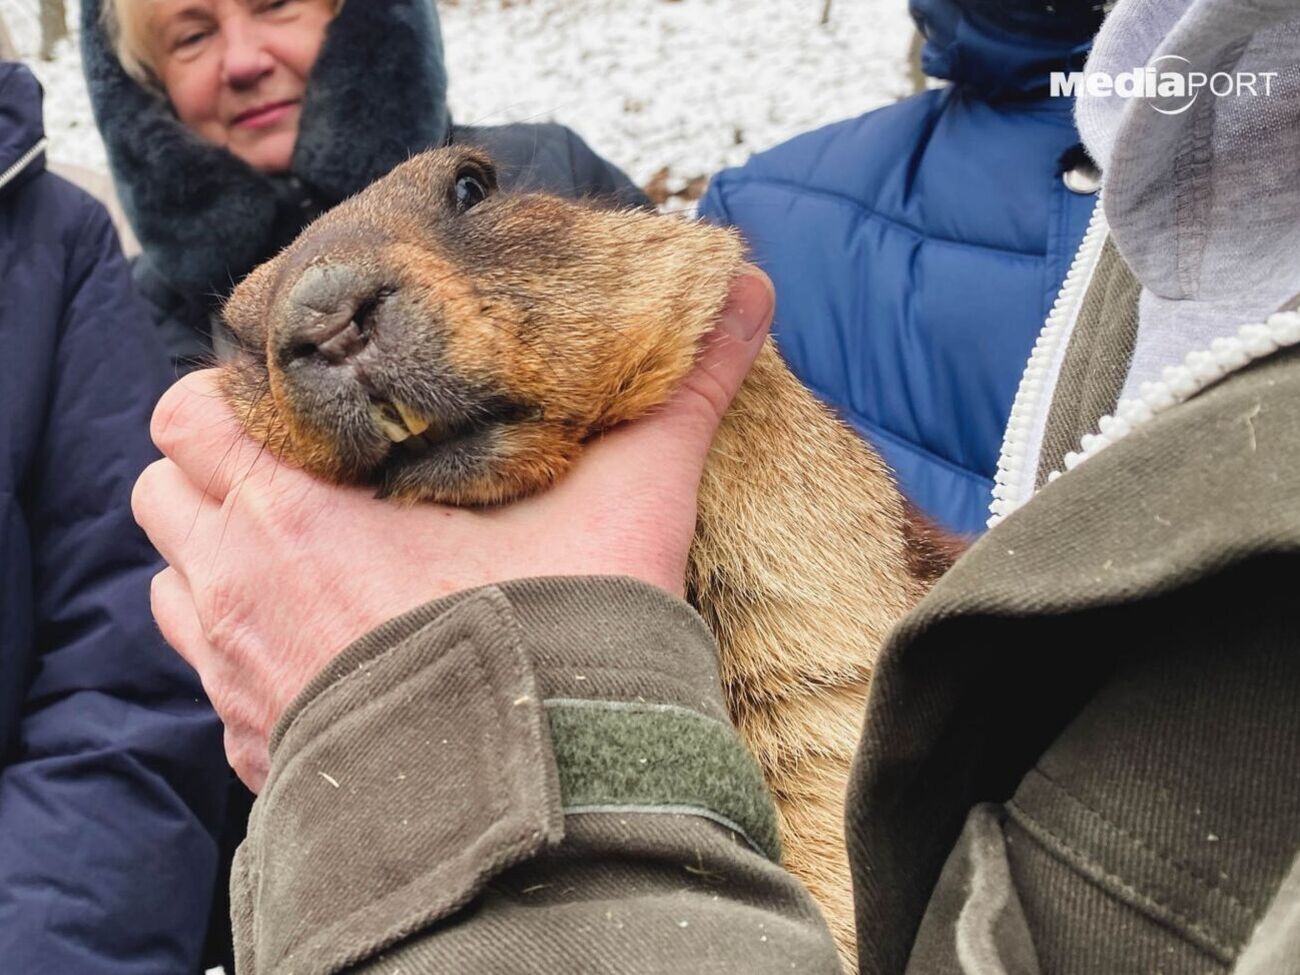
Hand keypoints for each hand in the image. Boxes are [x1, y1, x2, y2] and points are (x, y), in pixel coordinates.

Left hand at [132, 268, 773, 791]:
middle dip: (220, 472)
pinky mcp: (256, 748)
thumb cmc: (566, 636)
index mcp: (298, 508)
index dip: (236, 396)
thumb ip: (682, 392)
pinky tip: (324, 641)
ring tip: (308, 556)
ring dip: (220, 558)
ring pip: (173, 581)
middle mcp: (241, 587)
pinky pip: (207, 676)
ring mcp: (238, 674)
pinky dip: (242, 647)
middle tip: (308, 475)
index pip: (191, 411)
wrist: (543, 797)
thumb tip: (747, 290)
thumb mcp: (630, 498)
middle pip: (164, 489)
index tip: (302, 401)